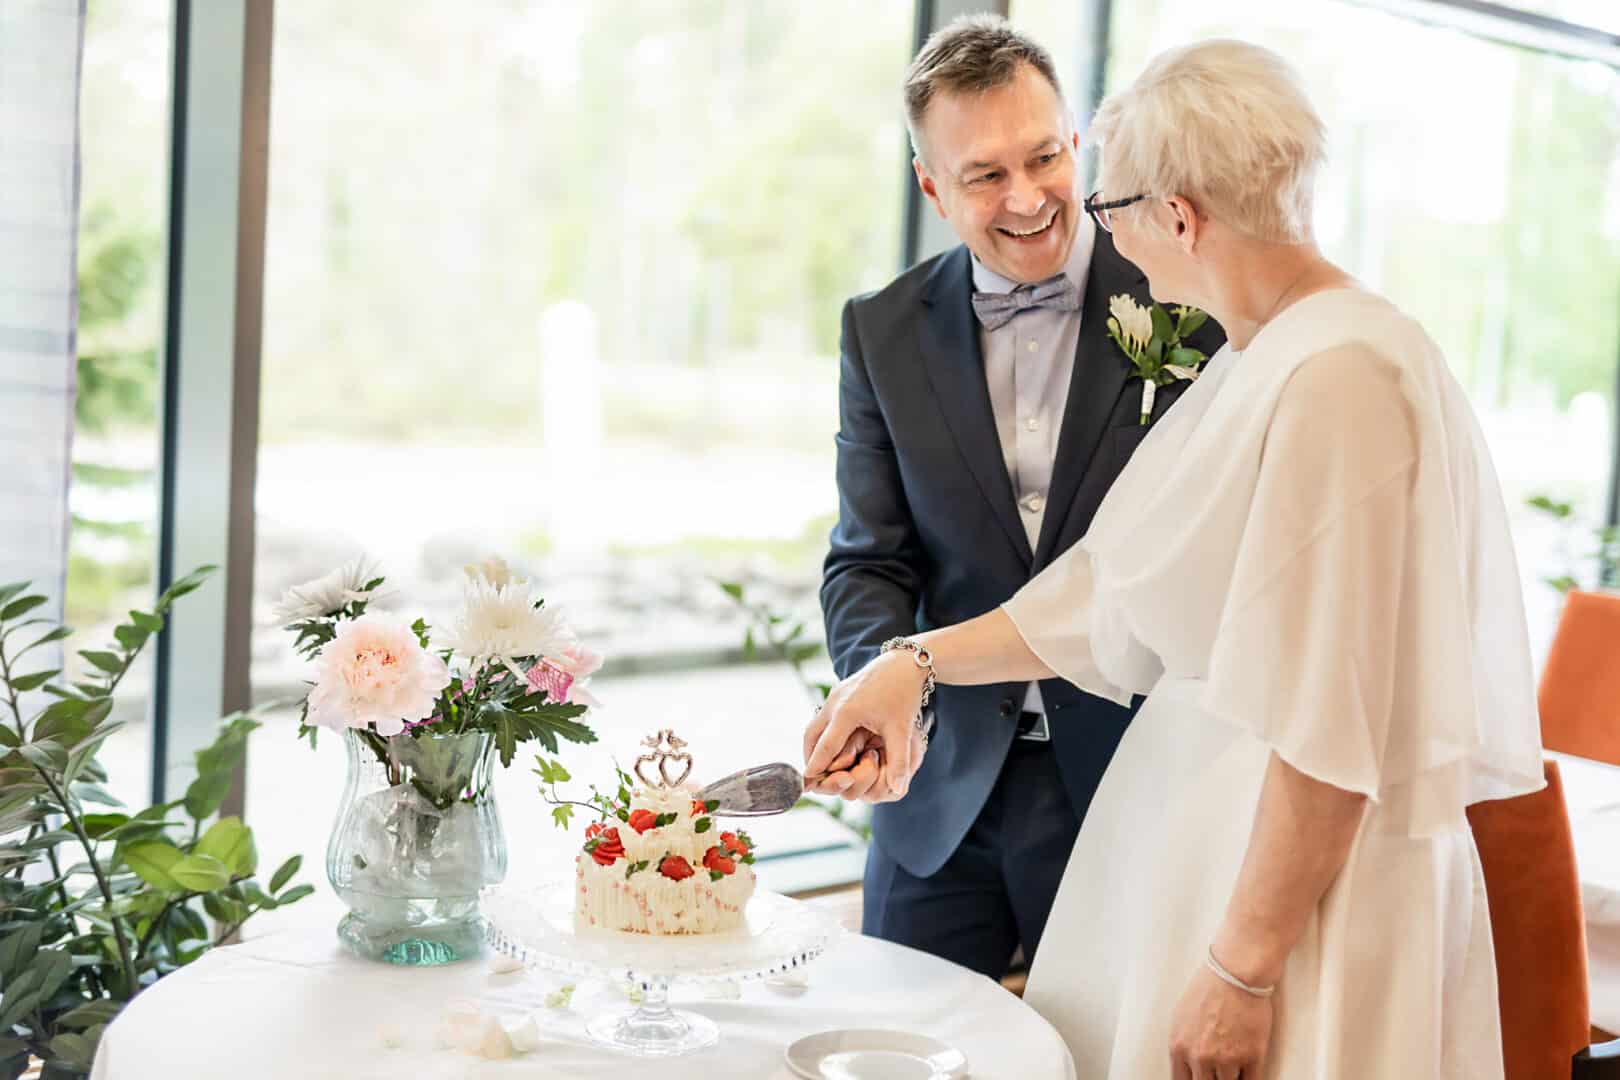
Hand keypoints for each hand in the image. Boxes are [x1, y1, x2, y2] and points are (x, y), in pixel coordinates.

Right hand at [803, 652, 928, 800]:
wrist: (904, 662)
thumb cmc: (903, 694)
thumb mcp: (901, 729)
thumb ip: (899, 761)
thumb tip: (899, 790)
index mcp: (846, 712)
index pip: (826, 747)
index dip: (816, 766)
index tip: (805, 783)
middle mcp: (835, 702)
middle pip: (811, 736)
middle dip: (810, 757)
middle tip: (811, 777)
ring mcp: (835, 695)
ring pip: (815, 725)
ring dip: (814, 745)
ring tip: (819, 763)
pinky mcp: (839, 691)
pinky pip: (823, 717)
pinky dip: (821, 733)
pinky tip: (831, 743)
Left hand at [1167, 963, 1272, 1079]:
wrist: (1236, 972)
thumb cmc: (1208, 987)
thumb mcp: (1180, 1016)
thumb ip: (1182, 1044)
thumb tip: (1187, 1063)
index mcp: (1179, 1047)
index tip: (1198, 1079)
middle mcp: (1201, 1057)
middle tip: (1217, 1073)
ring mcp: (1228, 1059)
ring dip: (1231, 1078)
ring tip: (1233, 1070)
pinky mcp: (1252, 1056)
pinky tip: (1248, 1074)